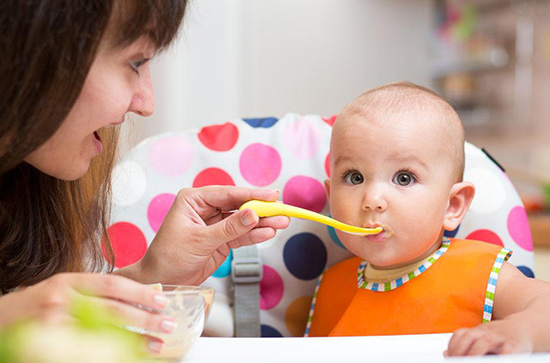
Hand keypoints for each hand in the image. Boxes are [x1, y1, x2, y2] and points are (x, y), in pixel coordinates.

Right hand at [0, 273, 175, 353]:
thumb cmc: (30, 307)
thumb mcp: (60, 291)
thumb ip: (89, 295)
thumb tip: (130, 303)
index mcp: (69, 282)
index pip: (111, 284)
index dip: (139, 292)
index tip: (161, 299)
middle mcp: (62, 299)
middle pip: (111, 308)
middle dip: (143, 317)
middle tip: (167, 323)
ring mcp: (53, 324)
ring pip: (102, 331)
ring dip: (132, 339)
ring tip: (155, 344)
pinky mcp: (47, 345)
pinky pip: (84, 350)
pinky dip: (107, 353)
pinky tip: (123, 356)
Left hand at [135, 186, 289, 285]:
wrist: (161, 281)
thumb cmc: (169, 257)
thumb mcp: (200, 241)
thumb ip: (229, 228)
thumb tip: (253, 214)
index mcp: (193, 200)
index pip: (227, 193)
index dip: (251, 194)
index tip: (272, 195)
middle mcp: (205, 209)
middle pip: (238, 205)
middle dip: (260, 208)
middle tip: (281, 209)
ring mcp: (214, 225)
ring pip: (243, 221)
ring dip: (262, 223)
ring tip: (282, 222)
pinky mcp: (220, 240)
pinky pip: (241, 235)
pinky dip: (255, 235)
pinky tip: (269, 233)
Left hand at [445, 320, 533, 355]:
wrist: (524, 328)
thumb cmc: (499, 338)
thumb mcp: (480, 339)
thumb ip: (464, 347)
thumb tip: (446, 353)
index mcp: (477, 330)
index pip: (460, 334)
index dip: (453, 346)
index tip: (449, 356)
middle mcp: (487, 332)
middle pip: (469, 337)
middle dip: (460, 351)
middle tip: (457, 361)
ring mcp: (500, 338)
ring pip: (485, 342)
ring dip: (474, 354)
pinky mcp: (514, 346)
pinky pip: (505, 352)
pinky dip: (498, 357)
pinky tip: (493, 361)